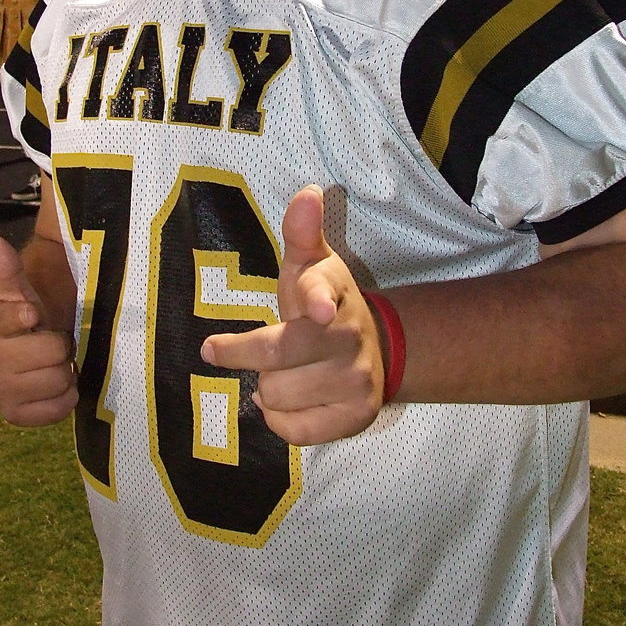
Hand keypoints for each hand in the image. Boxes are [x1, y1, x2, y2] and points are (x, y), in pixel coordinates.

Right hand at [0, 233, 77, 425]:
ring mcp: (1, 389)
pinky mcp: (14, 414)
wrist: (28, 351)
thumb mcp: (22, 290)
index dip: (29, 315)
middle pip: (52, 352)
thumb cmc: (30, 317)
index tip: (35, 313)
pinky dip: (64, 399)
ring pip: (58, 379)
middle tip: (54, 342)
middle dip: (61, 346)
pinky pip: (55, 410)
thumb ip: (9, 267)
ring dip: (66, 372)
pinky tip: (56, 386)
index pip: (15, 317)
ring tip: (55, 364)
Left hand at [201, 185, 384, 444]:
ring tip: (284, 374)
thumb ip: (301, 232)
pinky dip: (280, 420)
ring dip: (269, 389)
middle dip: (250, 356)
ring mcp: (356, 380)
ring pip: (277, 397)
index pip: (320, 293)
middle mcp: (349, 337)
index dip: (316, 300)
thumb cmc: (322, 303)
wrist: (376, 349)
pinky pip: (296, 432)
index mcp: (332, 294)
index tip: (316, 310)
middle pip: (276, 358)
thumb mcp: (310, 266)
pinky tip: (290, 402)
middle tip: (250, 352)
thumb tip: (307, 192)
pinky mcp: (355, 417)